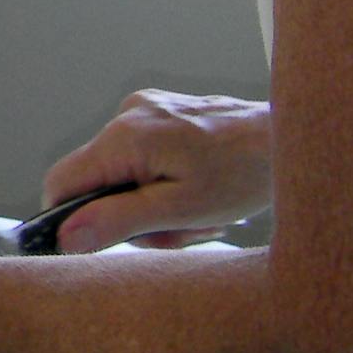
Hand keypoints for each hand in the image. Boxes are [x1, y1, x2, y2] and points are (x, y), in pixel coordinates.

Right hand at [43, 90, 272, 252]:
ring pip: (120, 172)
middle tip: (176, 229)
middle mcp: (129, 114)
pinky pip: (141, 156)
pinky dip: (160, 181)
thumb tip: (67, 236)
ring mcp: (146, 109)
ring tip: (195, 211)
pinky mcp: (163, 111)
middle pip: (95, 181)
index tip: (99, 242)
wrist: (291, 138)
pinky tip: (196, 187)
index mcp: (126, 136)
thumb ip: (120, 221)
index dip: (70, 218)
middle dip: (128, 214)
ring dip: (149, 202)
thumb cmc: (246, 174)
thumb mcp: (182, 211)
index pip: (62, 181)